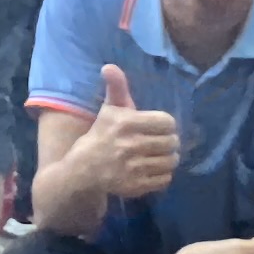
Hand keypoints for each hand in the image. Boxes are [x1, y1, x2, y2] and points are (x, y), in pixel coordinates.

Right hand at [78, 62, 180, 199]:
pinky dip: (163, 175)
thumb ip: (116, 87)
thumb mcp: (109, 110)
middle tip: (161, 143)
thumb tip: (109, 66)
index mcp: (126, 123)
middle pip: (171, 143)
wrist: (82, 170)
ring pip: (170, 162)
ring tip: (159, 156)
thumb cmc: (100, 136)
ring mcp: (133, 168)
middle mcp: (130, 145)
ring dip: (168, 159)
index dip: (166, 125)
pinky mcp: (135, 186)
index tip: (158, 128)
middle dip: (169, 143)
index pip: (167, 122)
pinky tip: (153, 170)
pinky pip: (164, 179)